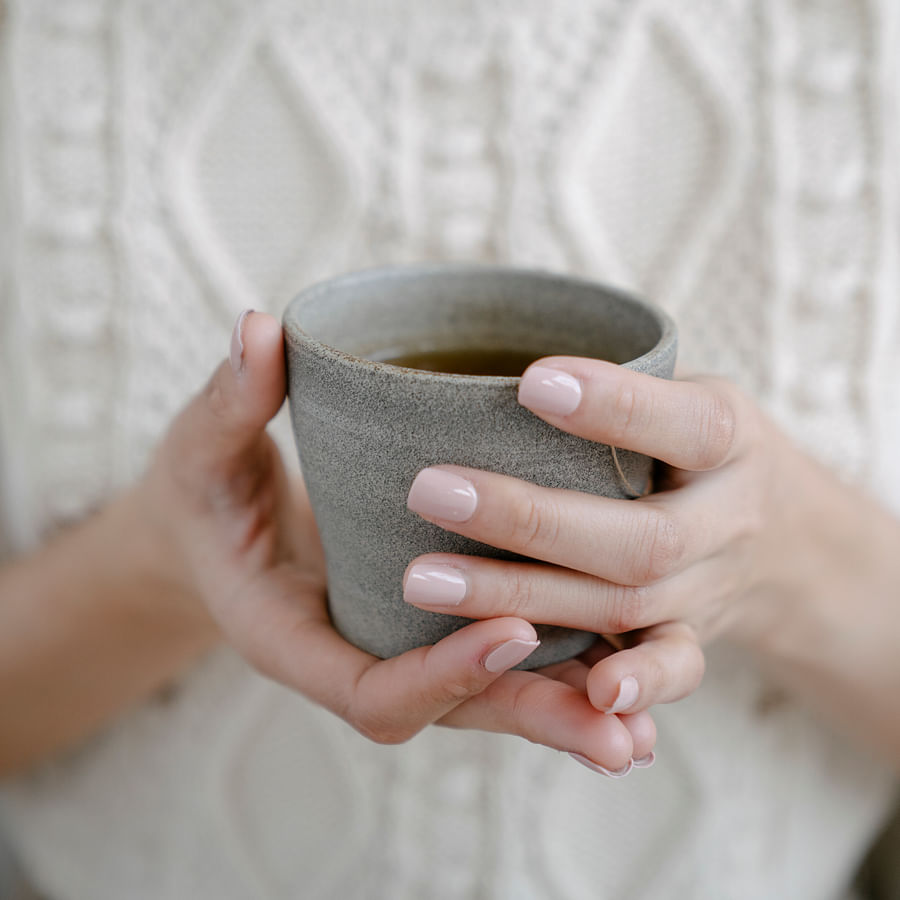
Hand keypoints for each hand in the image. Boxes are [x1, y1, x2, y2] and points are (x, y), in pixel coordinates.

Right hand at [139, 316, 653, 773]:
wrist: (213, 528)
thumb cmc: (205, 493)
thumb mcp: (203, 449)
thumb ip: (229, 401)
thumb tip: (256, 329)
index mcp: (291, 638)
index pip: (372, 687)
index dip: (441, 671)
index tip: (513, 628)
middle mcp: (352, 662)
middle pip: (451, 711)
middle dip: (534, 717)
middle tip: (620, 725)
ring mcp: (395, 653)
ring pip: (486, 702)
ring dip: (566, 714)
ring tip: (644, 725)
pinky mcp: (427, 632)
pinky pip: (499, 668)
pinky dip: (562, 676)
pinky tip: (631, 670)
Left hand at [403, 356, 857, 720]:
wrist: (786, 536)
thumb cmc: (703, 449)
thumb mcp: (690, 395)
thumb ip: (625, 389)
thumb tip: (498, 374)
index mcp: (729, 440)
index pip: (681, 425)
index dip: (613, 407)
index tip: (529, 381)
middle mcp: (726, 521)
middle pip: (637, 537)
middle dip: (530, 519)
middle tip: (430, 491)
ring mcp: (708, 589)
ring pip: (622, 605)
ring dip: (520, 597)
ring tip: (424, 581)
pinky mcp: (692, 636)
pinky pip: (672, 669)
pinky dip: (634, 685)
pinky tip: (582, 693)